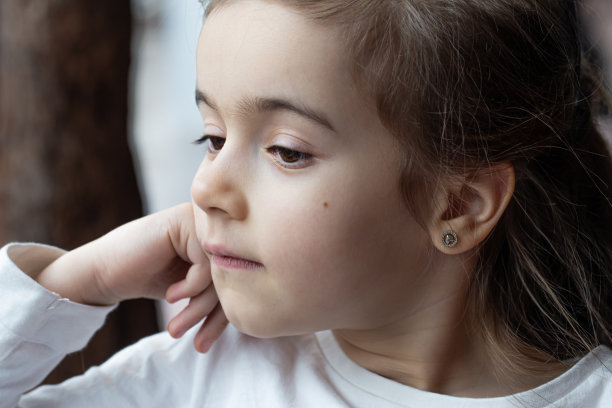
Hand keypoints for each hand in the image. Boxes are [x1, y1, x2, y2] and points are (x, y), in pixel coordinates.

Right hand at [35, 203, 227, 351]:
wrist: (104, 271)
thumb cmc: (148, 278)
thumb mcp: (191, 288)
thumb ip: (219, 290)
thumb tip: (256, 310)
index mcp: (219, 238)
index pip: (236, 278)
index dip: (225, 315)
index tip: (207, 342)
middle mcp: (213, 225)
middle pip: (231, 276)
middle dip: (214, 316)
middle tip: (197, 342)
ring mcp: (200, 220)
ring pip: (220, 272)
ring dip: (199, 307)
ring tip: (177, 327)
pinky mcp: (185, 222)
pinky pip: (205, 265)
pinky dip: (190, 288)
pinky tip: (171, 295)